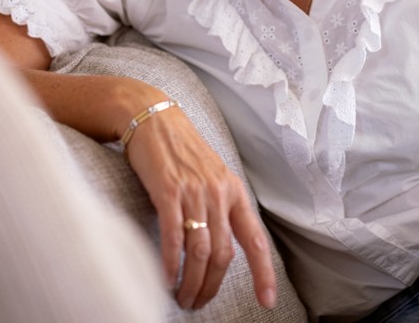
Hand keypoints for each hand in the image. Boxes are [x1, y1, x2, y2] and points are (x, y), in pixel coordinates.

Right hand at [124, 106, 276, 310]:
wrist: (152, 116)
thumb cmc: (179, 149)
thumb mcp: (209, 175)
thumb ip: (217, 207)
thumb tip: (217, 248)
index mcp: (234, 190)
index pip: (255, 240)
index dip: (263, 273)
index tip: (267, 300)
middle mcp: (219, 192)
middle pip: (223, 254)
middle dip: (211, 286)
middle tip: (198, 302)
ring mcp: (194, 191)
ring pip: (200, 250)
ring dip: (191, 281)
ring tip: (182, 296)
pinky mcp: (168, 190)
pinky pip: (173, 236)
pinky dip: (171, 262)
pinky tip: (166, 277)